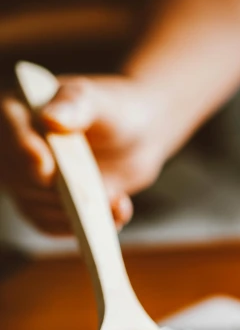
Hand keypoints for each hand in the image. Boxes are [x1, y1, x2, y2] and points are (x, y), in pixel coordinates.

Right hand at [0, 75, 166, 234]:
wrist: (138, 136)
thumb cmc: (115, 109)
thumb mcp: (99, 102)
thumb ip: (76, 107)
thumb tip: (50, 118)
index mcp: (19, 112)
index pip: (10, 132)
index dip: (24, 151)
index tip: (46, 169)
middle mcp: (17, 149)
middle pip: (23, 181)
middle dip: (63, 193)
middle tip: (105, 192)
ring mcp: (32, 181)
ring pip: (39, 210)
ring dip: (79, 214)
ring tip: (118, 201)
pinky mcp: (52, 205)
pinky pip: (56, 226)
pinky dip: (88, 227)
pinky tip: (118, 212)